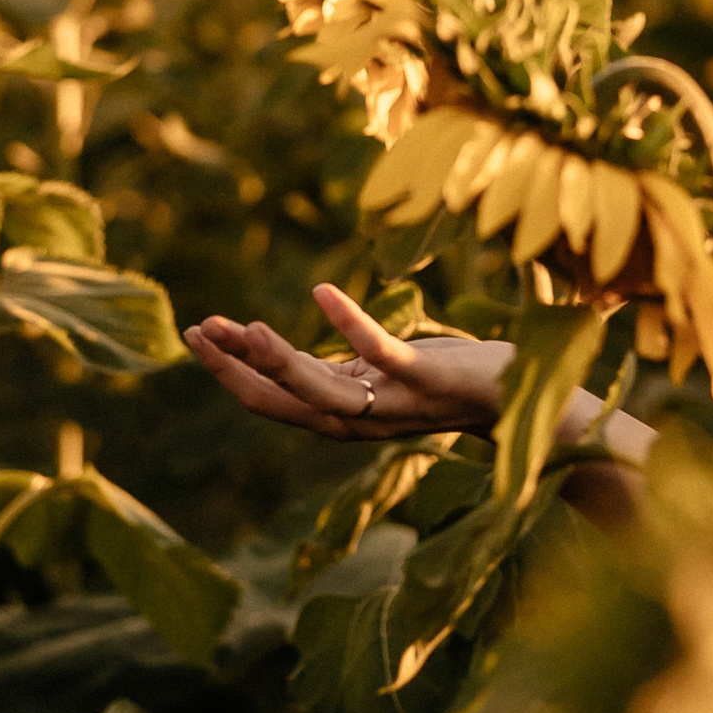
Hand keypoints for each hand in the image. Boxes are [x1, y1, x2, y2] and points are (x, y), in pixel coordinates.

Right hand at [183, 282, 506, 442]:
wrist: (516, 399)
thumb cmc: (444, 380)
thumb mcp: (377, 380)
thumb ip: (334, 374)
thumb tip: (286, 360)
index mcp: (342, 416)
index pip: (270, 402)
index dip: (230, 373)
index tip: (196, 335)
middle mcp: (359, 421)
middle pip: (280, 403)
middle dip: (234, 369)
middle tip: (197, 330)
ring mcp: (392, 403)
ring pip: (321, 391)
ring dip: (278, 361)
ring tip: (243, 327)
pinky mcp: (426, 378)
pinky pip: (381, 354)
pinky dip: (350, 325)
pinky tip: (323, 291)